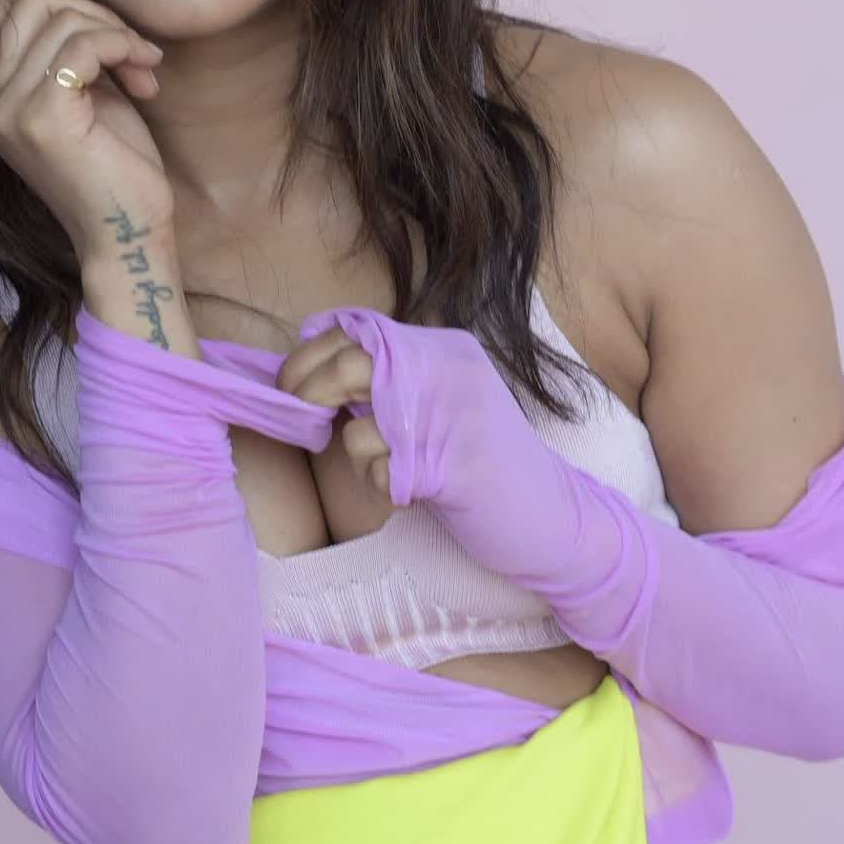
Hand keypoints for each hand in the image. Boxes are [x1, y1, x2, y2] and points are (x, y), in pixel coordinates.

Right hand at [0, 0, 176, 265]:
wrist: (127, 232)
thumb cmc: (114, 162)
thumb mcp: (87, 82)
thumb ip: (67, 31)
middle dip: (94, 7)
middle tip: (134, 48)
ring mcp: (6, 110)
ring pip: (60, 19)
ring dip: (118, 32)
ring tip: (145, 69)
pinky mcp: (41, 120)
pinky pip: (83, 45)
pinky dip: (124, 47)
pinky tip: (146, 78)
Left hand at [279, 308, 586, 582]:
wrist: (554, 515)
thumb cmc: (486, 461)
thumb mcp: (443, 399)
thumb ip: (391, 378)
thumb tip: (311, 370)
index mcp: (447, 348)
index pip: (360, 328)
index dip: (312, 354)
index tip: (290, 382)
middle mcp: (450, 370)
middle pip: (351, 365)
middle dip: (309, 390)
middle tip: (300, 415)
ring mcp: (455, 416)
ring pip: (361, 430)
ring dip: (361, 459)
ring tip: (395, 469)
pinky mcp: (454, 466)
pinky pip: (384, 475)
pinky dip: (387, 489)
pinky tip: (418, 492)